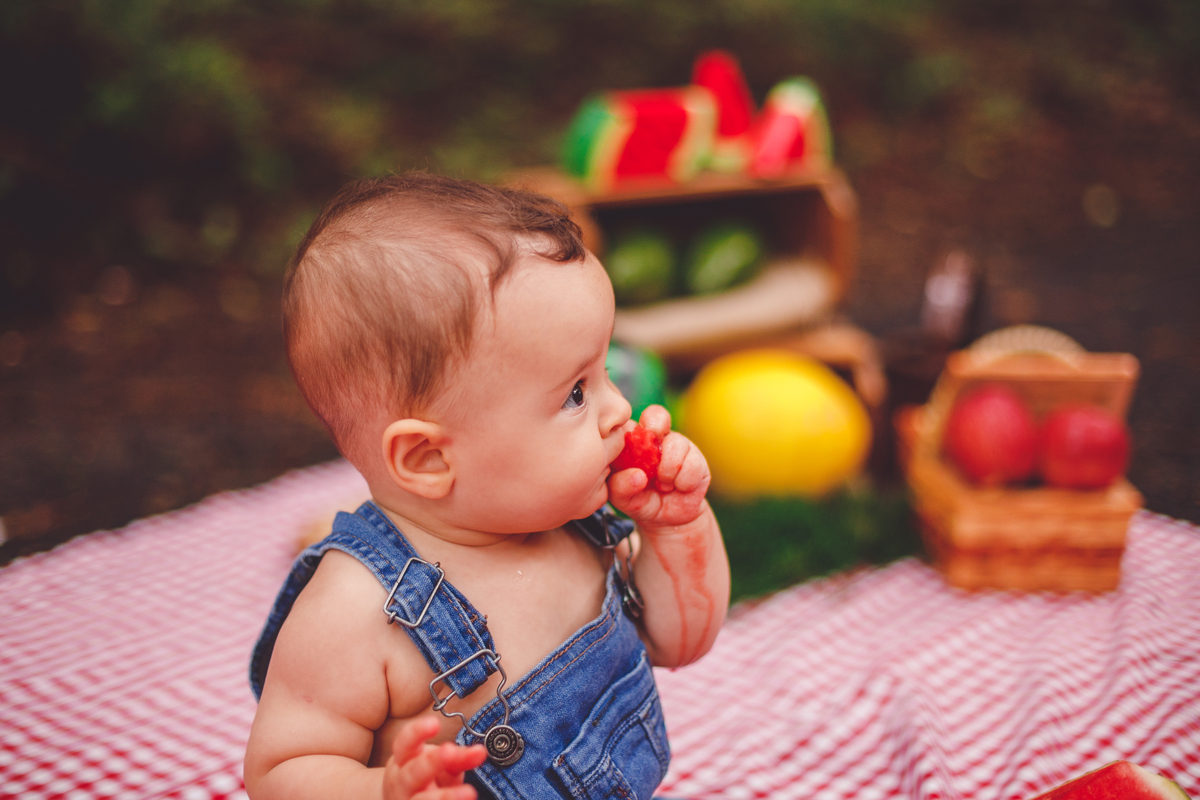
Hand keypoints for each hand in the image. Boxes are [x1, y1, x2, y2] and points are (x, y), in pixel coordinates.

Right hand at [382, 715, 487, 799]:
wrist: (400, 799)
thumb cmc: (423, 776)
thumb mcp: (437, 762)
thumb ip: (458, 757)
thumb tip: (480, 752)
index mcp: (404, 760)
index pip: (405, 742)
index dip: (417, 732)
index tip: (435, 723)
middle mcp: (401, 782)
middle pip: (413, 772)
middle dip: (432, 762)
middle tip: (450, 752)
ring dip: (445, 797)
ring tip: (469, 792)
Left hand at [607, 405, 710, 528]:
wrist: (666, 519)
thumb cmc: (638, 500)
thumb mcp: (622, 498)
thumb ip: (620, 486)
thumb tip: (638, 476)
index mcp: (633, 441)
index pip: (630, 420)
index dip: (629, 427)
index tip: (630, 444)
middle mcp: (657, 437)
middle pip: (658, 415)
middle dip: (656, 428)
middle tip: (653, 454)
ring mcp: (679, 446)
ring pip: (677, 443)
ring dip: (668, 470)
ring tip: (663, 485)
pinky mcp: (698, 460)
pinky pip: (693, 464)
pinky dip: (684, 481)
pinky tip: (678, 488)